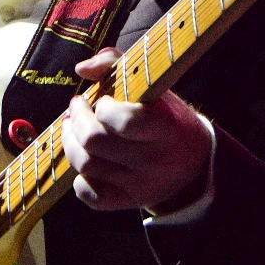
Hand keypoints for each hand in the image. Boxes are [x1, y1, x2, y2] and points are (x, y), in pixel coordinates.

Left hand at [64, 47, 212, 214]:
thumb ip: (116, 63)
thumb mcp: (152, 85)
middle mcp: (153, 159)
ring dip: (71, 142)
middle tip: (77, 108)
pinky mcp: (127, 201)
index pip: (125, 120)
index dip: (104, 108)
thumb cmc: (166, 116)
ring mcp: (139, 184)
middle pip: (95, 142)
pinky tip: (87, 161)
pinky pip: (89, 195)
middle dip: (77, 120)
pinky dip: (80, 178)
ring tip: (74, 129)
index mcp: (164, 126)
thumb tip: (81, 69)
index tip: (103, 100)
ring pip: (87, 166)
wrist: (194, 165)